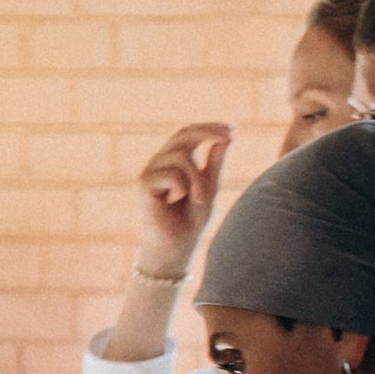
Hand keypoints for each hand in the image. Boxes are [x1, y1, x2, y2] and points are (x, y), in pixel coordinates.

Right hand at [133, 121, 232, 273]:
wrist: (176, 246)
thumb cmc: (190, 219)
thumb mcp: (209, 185)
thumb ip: (215, 162)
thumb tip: (226, 137)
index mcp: (173, 159)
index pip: (188, 133)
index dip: (208, 127)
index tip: (231, 129)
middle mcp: (159, 162)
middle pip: (182, 135)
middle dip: (207, 133)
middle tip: (229, 138)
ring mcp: (149, 172)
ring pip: (181, 158)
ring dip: (197, 179)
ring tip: (198, 199)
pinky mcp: (143, 184)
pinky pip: (172, 176)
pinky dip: (181, 190)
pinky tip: (172, 204)